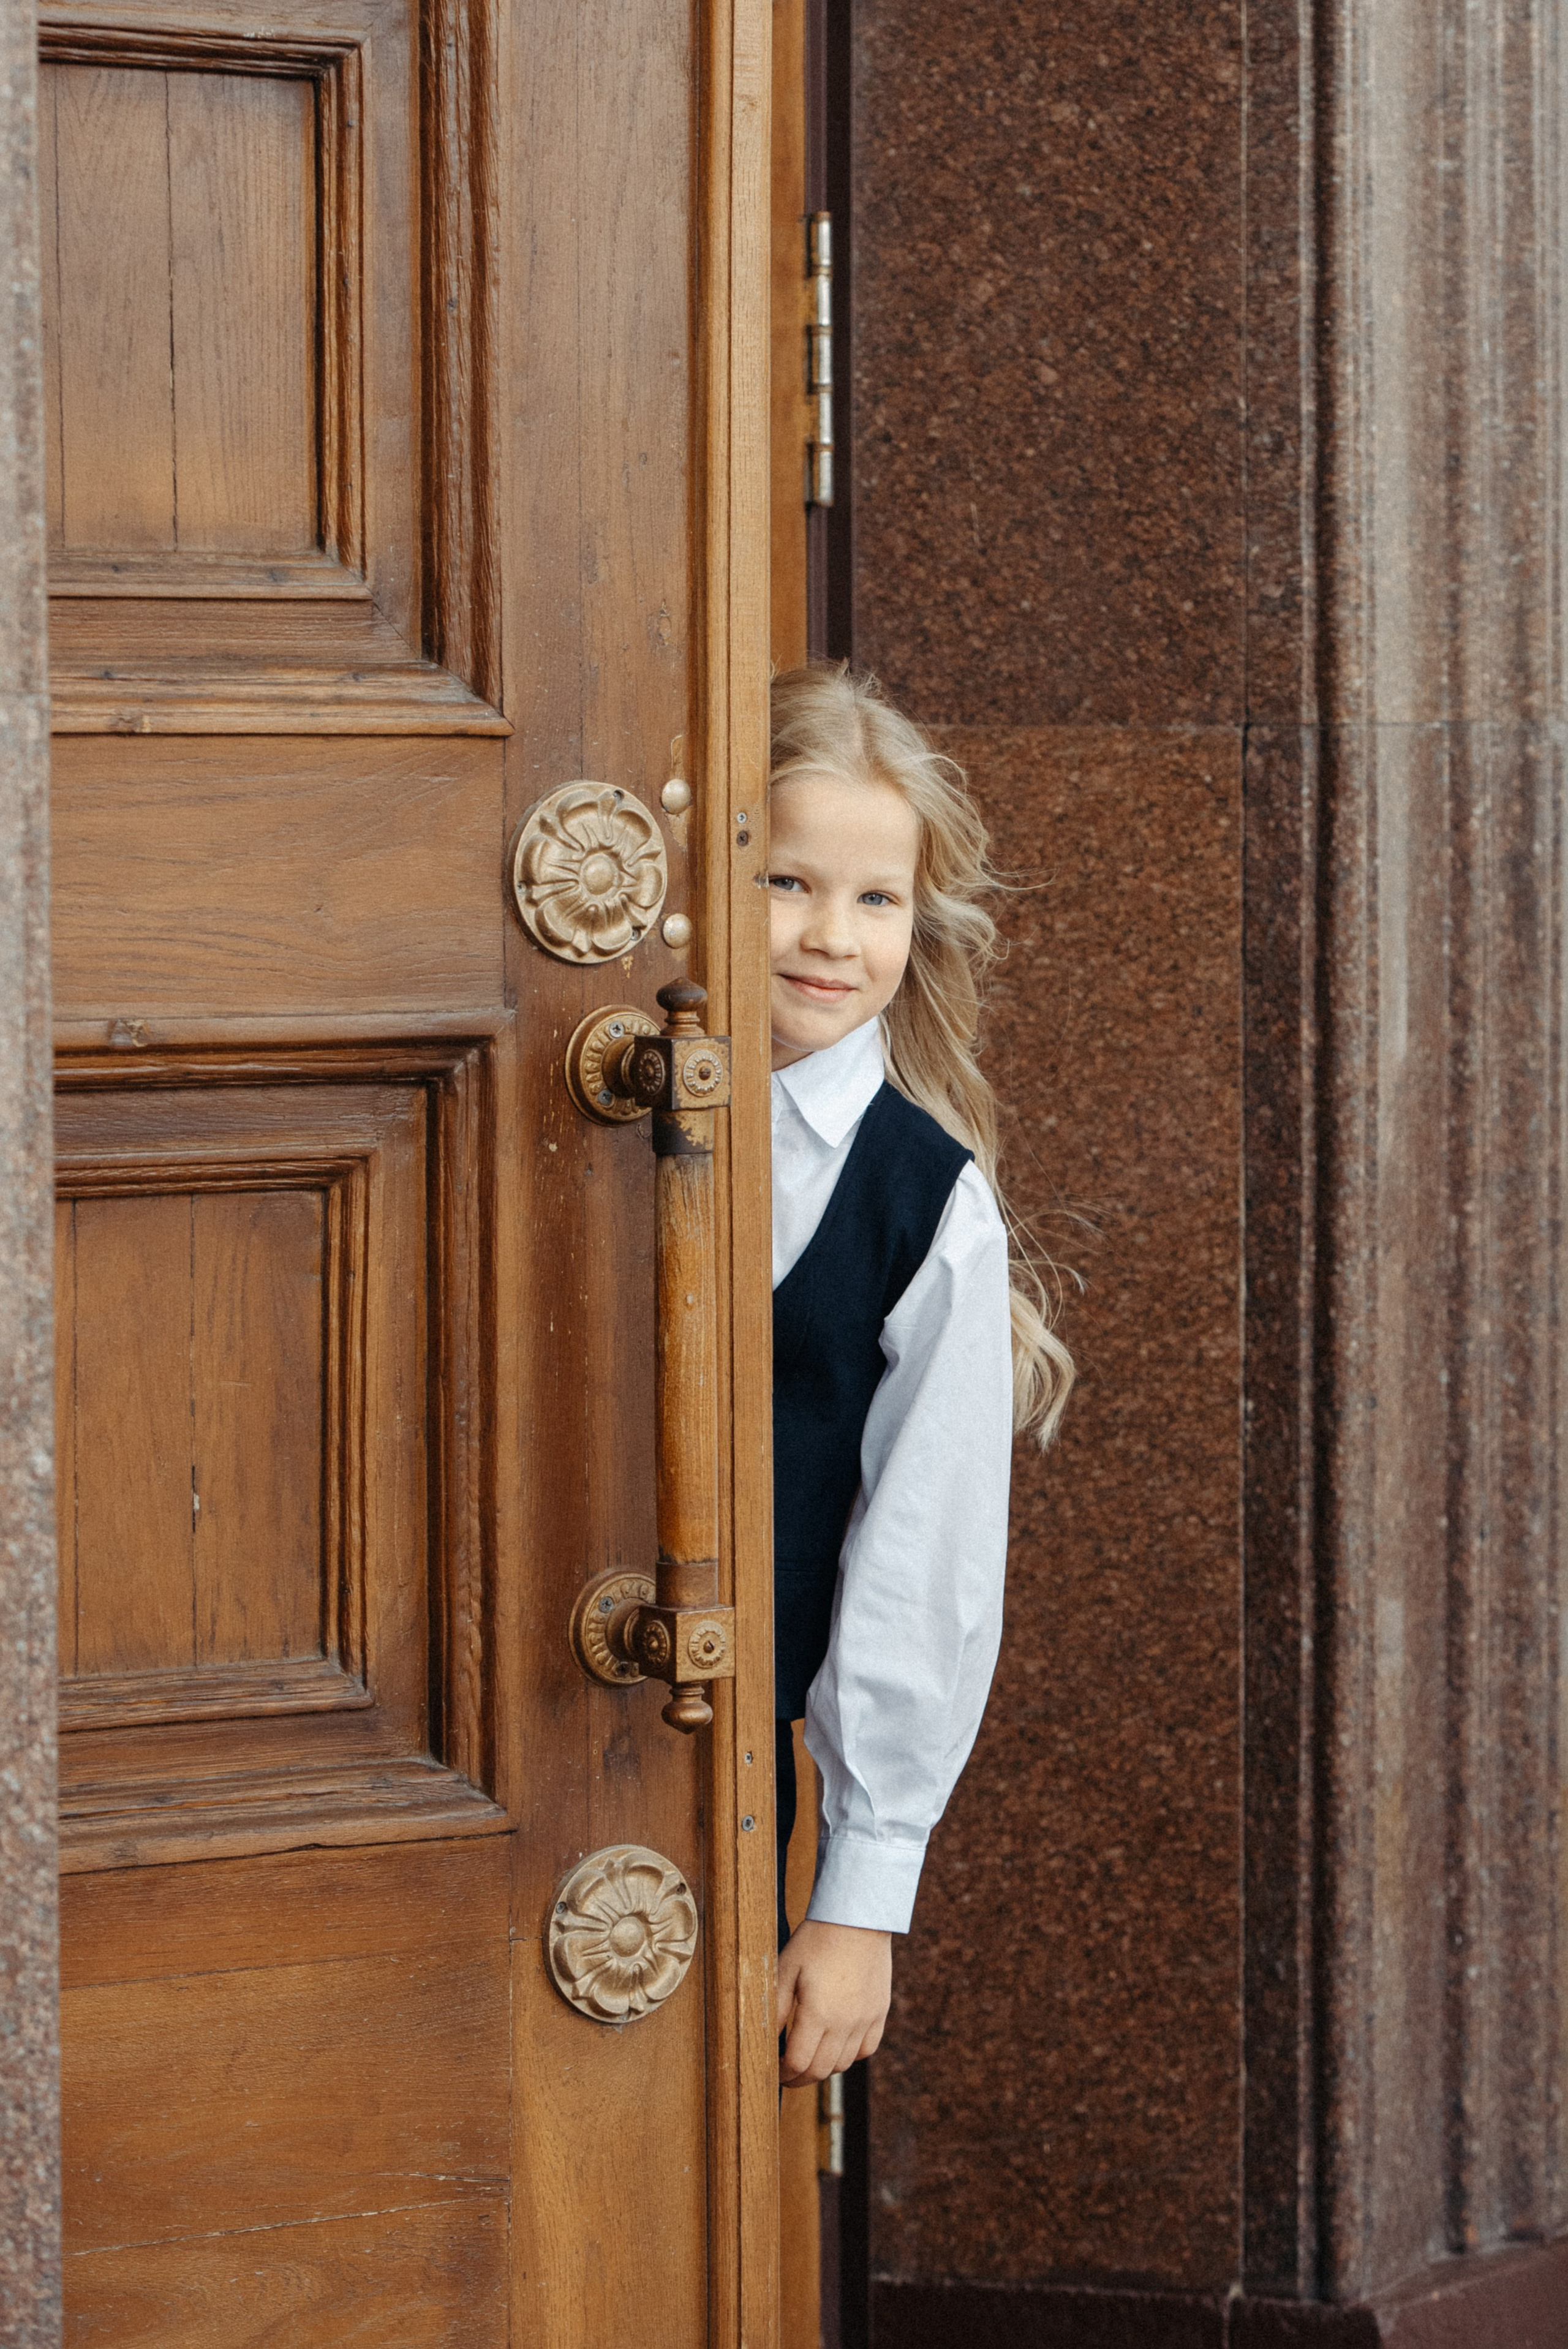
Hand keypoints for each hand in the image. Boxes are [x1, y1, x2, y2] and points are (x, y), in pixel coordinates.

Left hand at [776, 1919, 891, 2086]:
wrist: (857, 1918)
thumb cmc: (817, 1940)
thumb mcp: (786, 1969)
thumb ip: (776, 2009)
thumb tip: (765, 2040)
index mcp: (818, 2014)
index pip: (798, 2062)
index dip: (782, 2074)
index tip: (774, 2071)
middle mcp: (845, 2023)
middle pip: (821, 2070)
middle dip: (800, 2077)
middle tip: (787, 2073)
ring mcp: (865, 2019)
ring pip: (844, 2064)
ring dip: (824, 2068)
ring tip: (809, 2058)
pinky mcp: (879, 2011)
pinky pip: (867, 2049)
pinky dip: (850, 2055)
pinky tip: (837, 2046)